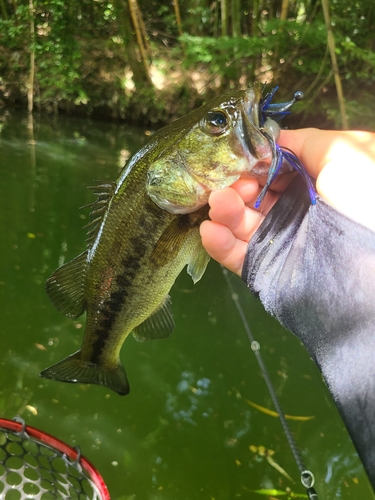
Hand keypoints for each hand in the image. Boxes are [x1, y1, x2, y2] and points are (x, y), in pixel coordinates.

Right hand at [200, 128, 374, 275]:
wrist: (373, 257)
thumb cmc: (365, 197)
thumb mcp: (345, 152)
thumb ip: (305, 142)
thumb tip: (272, 141)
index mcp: (313, 186)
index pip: (271, 174)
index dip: (253, 165)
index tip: (241, 160)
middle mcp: (295, 213)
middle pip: (252, 198)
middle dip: (234, 187)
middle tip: (229, 184)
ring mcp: (280, 242)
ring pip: (241, 225)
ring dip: (223, 211)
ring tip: (217, 203)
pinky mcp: (268, 270)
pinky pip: (237, 257)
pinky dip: (218, 244)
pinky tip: (209, 230)